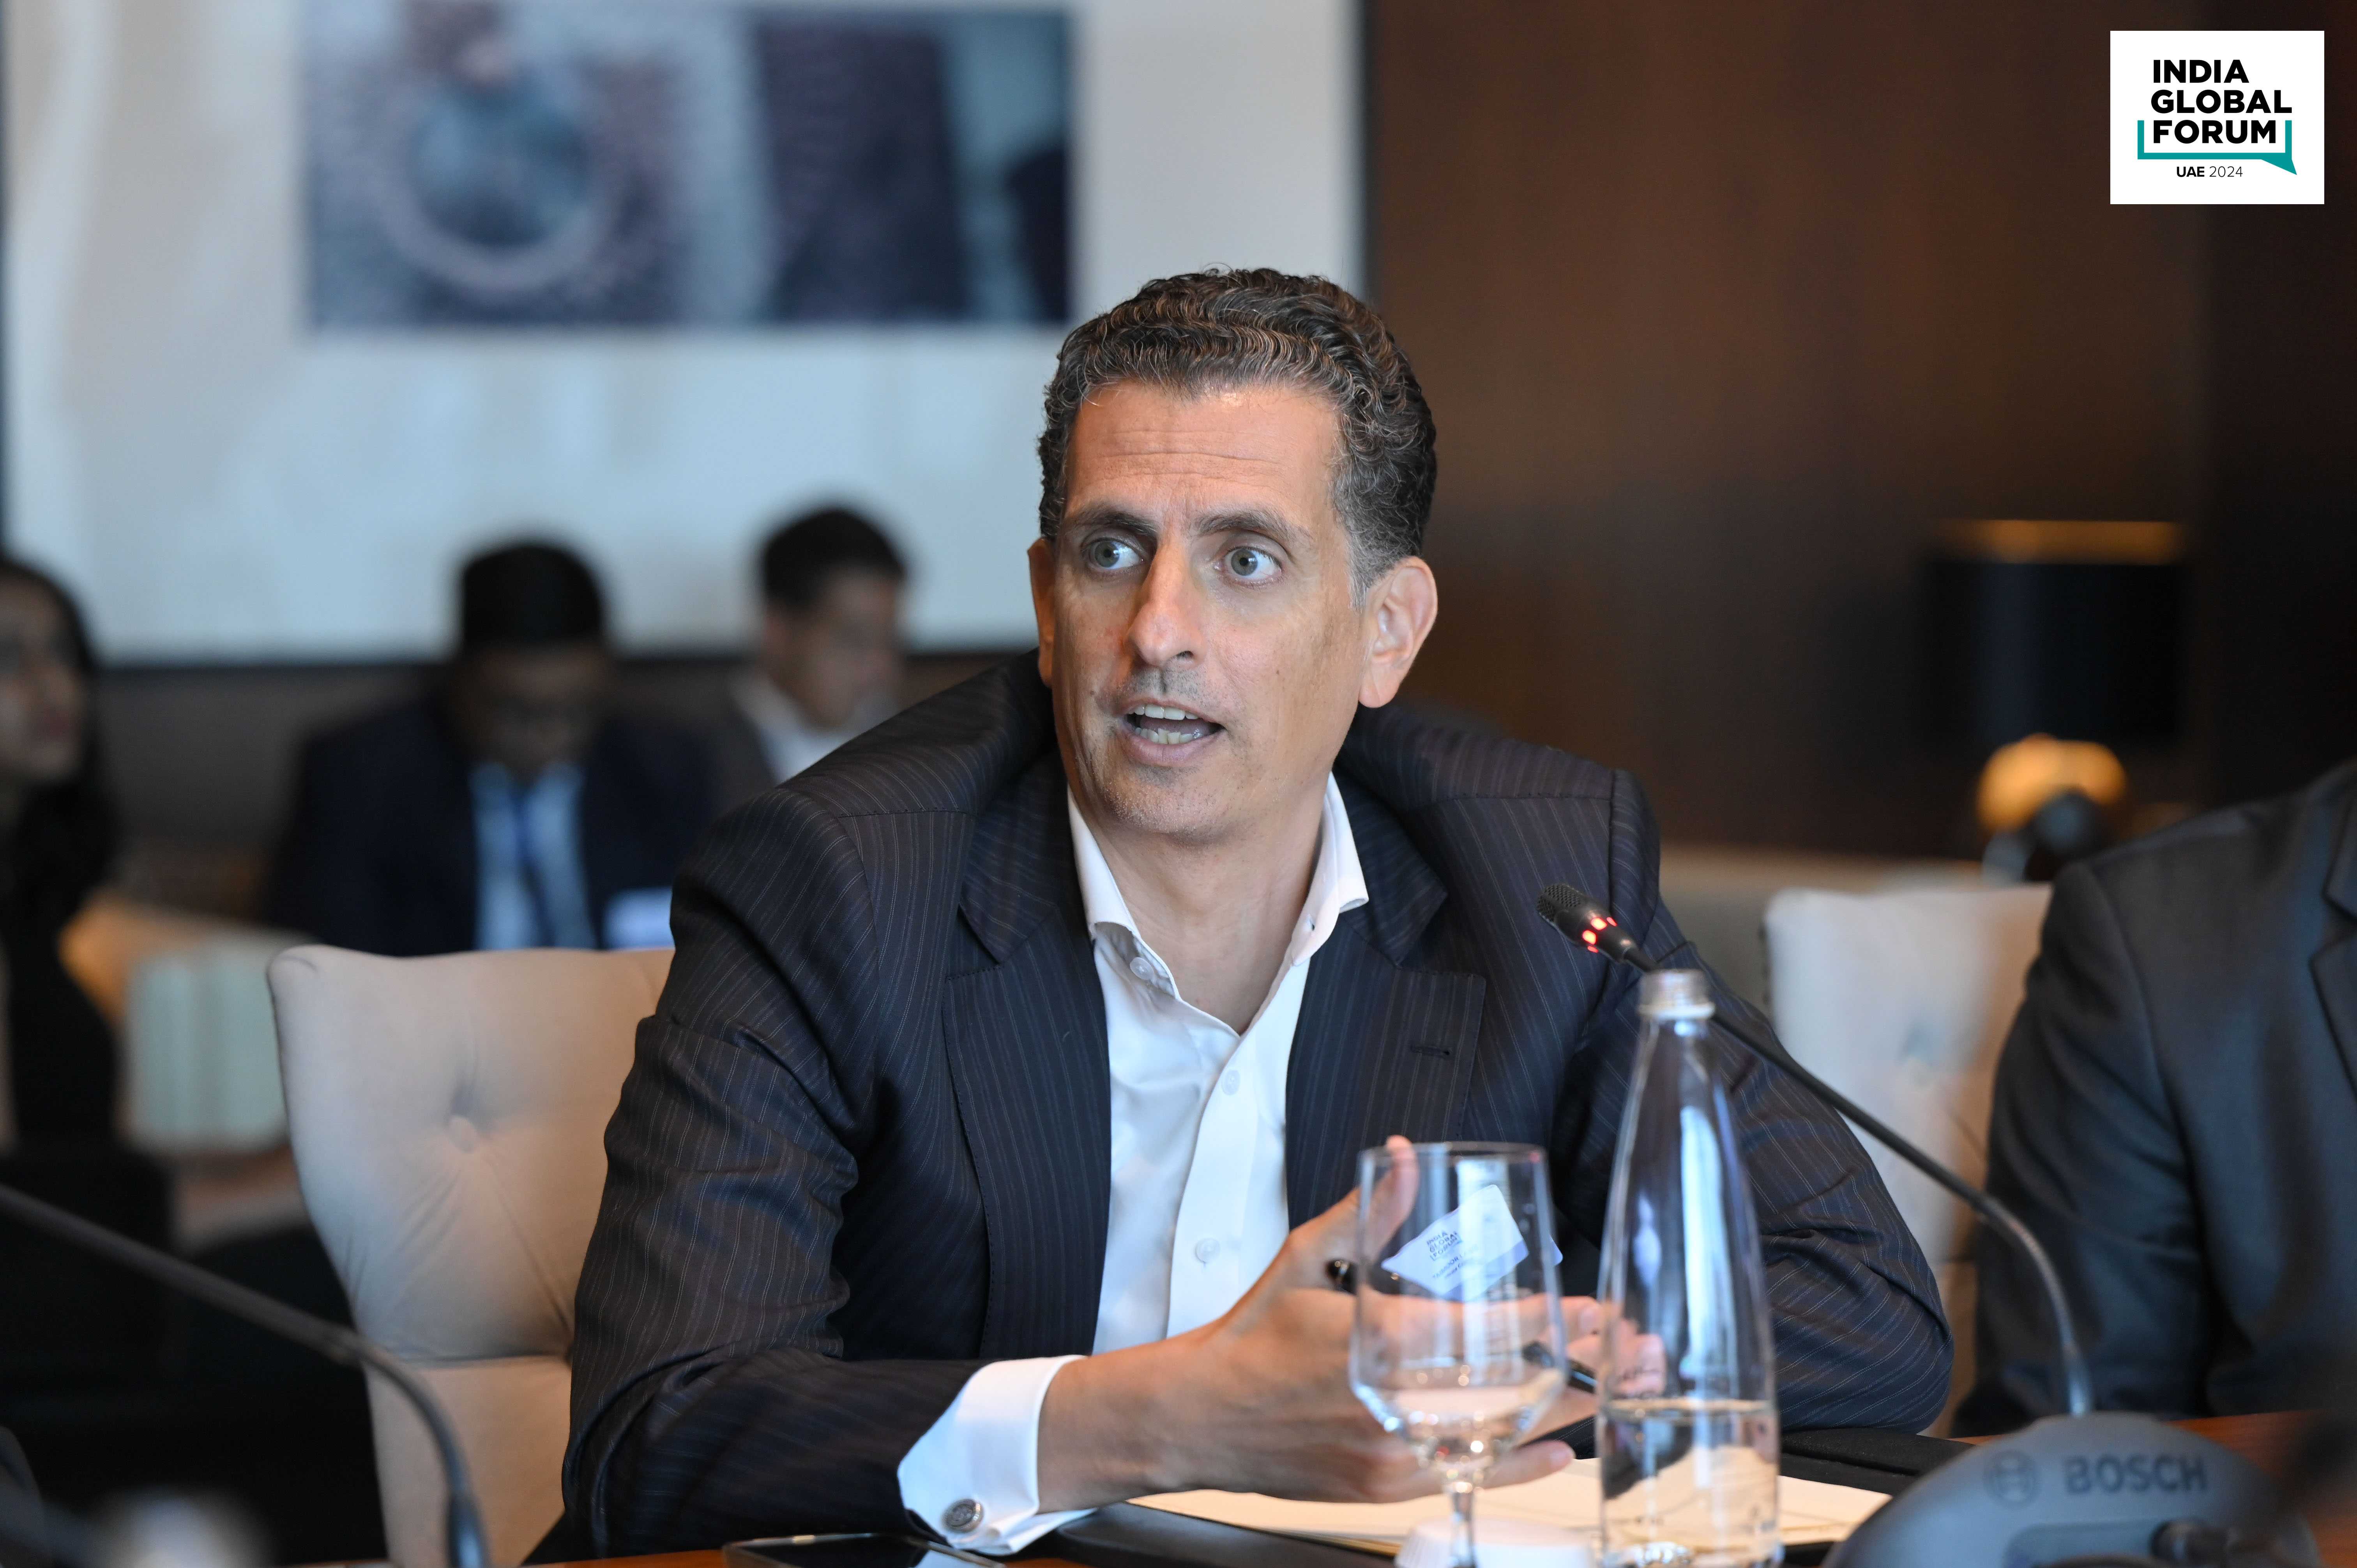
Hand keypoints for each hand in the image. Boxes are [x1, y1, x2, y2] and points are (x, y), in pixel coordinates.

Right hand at [1038, 1137, 1596, 1508]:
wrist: (1197, 1416)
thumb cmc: (1251, 1334)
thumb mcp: (1305, 1259)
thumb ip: (1367, 1211)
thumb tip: (1404, 1153)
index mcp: (1372, 1341)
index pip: (1482, 1333)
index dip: (1547, 1323)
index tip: (1594, 1311)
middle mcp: (1386, 1403)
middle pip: (1506, 1389)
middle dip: (1580, 1368)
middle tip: (1637, 1351)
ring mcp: (1386, 1450)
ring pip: (1495, 1435)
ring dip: (1565, 1414)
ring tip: (1619, 1392)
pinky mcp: (1380, 1483)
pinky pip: (1465, 1474)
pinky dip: (1517, 1462)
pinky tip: (1560, 1449)